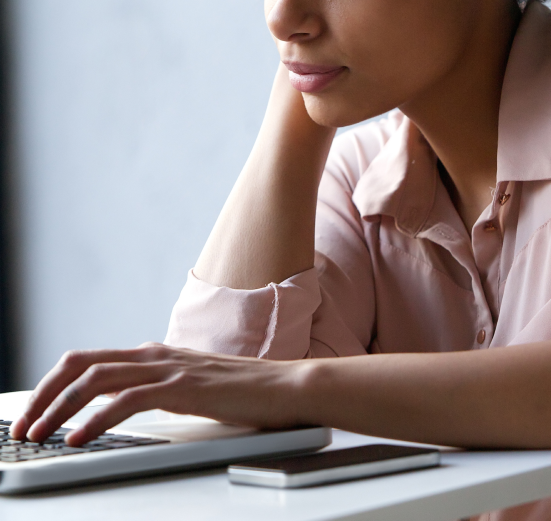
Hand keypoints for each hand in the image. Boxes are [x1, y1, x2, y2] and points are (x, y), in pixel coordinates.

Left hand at [10, 343, 304, 446]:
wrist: (284, 387)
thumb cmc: (240, 391)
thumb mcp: (188, 386)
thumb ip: (157, 388)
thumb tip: (123, 405)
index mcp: (152, 353)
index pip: (88, 360)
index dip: (53, 385)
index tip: (34, 412)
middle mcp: (154, 354)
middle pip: (81, 364)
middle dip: (44, 395)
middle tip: (23, 427)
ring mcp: (168, 367)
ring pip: (96, 379)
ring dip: (59, 408)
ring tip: (38, 435)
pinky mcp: (183, 387)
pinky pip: (127, 400)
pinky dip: (95, 419)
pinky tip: (79, 438)